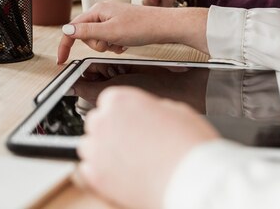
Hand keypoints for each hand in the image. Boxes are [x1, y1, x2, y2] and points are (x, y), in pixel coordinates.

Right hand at [57, 1, 208, 63]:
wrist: (164, 26)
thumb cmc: (141, 27)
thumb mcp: (110, 32)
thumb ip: (86, 32)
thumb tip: (66, 29)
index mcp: (97, 10)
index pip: (73, 28)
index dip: (66, 44)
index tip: (62, 60)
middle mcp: (102, 12)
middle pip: (86, 35)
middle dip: (97, 45)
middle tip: (111, 45)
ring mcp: (111, 18)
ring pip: (98, 39)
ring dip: (107, 46)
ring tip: (121, 43)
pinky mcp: (120, 24)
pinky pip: (109, 39)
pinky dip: (115, 45)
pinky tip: (125, 44)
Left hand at [76, 87, 219, 208]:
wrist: (192, 181)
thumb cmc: (189, 144)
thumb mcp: (175, 110)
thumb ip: (151, 109)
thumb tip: (147, 115)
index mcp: (121, 100)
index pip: (109, 101)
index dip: (122, 113)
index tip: (130, 121)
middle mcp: (103, 121)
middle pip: (96, 122)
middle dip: (110, 130)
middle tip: (131, 141)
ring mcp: (97, 150)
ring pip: (88, 146)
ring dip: (102, 150)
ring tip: (126, 159)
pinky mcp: (96, 177)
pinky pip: (87, 170)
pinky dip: (99, 172)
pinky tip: (119, 175)